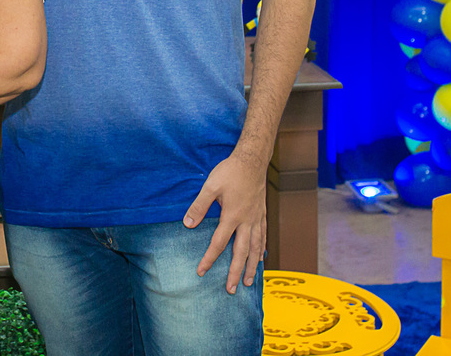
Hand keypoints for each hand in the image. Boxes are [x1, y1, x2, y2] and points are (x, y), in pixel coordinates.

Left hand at [182, 150, 266, 292]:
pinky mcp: (262, 214)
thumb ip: (199, 206)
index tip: (201, 272)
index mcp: (232, 216)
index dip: (209, 259)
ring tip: (248, 282)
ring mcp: (257, 219)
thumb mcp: (210, 186)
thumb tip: (187, 223)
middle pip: (241, 252)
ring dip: (251, 266)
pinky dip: (261, 250)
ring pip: (255, 248)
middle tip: (230, 290)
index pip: (219, 243)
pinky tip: (260, 258)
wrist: (252, 160)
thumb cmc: (230, 172)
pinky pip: (263, 237)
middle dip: (234, 272)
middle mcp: (247, 221)